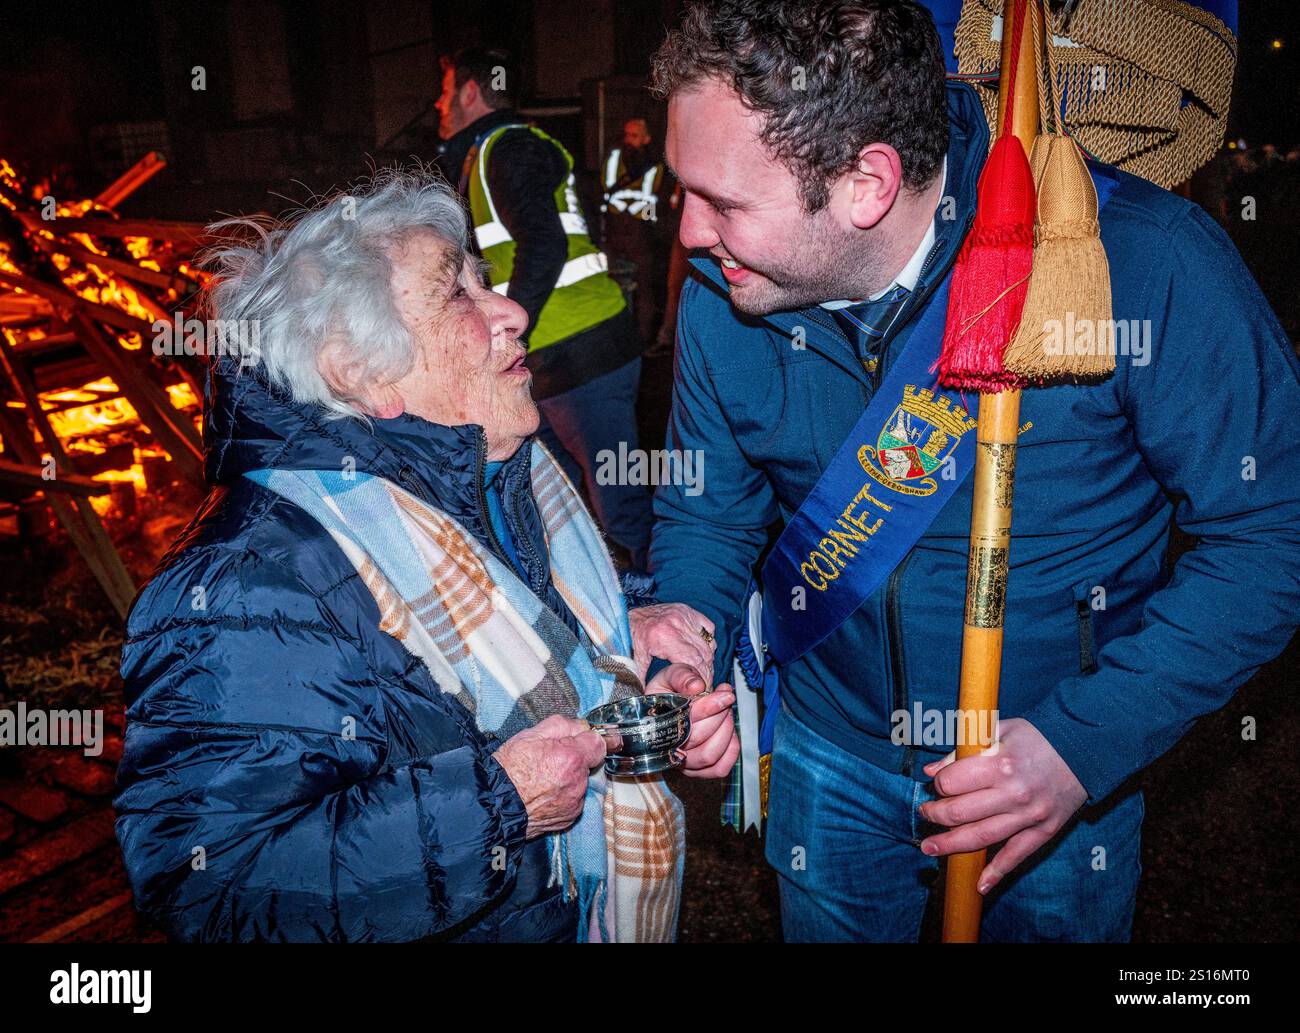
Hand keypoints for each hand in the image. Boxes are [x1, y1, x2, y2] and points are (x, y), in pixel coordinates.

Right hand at [493, 715, 606, 839]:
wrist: (494, 805)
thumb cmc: (507, 770)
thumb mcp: (530, 735)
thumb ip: (563, 725)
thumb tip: (581, 726)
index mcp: (571, 758)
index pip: (599, 744)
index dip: (588, 740)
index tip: (581, 741)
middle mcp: (578, 782)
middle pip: (587, 764)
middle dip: (574, 760)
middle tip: (550, 760)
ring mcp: (574, 802)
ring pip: (580, 783)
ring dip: (568, 779)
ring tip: (542, 780)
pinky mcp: (569, 817)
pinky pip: (573, 801)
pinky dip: (562, 796)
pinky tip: (543, 794)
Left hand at [628, 603, 715, 681]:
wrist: (624, 615)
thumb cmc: (629, 637)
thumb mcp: (635, 660)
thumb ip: (644, 680)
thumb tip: (649, 700)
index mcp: (662, 636)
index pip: (693, 660)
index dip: (702, 677)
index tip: (703, 689)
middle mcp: (676, 623)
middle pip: (703, 653)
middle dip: (707, 672)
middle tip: (705, 685)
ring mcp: (684, 615)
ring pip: (708, 642)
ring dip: (708, 659)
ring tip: (702, 672)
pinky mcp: (687, 611)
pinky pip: (708, 628)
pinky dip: (707, 642)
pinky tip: (700, 652)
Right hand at [645, 663, 738, 778]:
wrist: (672, 703)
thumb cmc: (671, 690)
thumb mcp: (672, 674)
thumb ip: (682, 676)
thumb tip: (697, 685)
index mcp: (656, 722)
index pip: (684, 720)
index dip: (709, 707)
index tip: (726, 695)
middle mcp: (666, 748)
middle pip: (699, 737)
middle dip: (720, 715)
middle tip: (726, 699)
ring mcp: (681, 763)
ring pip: (709, 755)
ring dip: (726, 731)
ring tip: (727, 713)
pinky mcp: (697, 772)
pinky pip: (719, 769)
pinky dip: (731, 750)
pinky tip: (729, 733)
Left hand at [918, 718, 1087, 893]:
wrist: (1083, 750)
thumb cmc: (1036, 737)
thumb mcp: (998, 731)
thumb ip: (962, 750)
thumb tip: (931, 772)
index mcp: (999, 763)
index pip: (951, 783)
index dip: (939, 785)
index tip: (938, 785)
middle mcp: (1013, 792)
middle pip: (960, 813)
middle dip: (935, 815)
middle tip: (926, 814)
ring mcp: (1029, 815)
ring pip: (981, 837)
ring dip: (950, 845)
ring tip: (929, 847)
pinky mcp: (1044, 831)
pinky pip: (1016, 855)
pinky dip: (997, 872)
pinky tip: (979, 884)